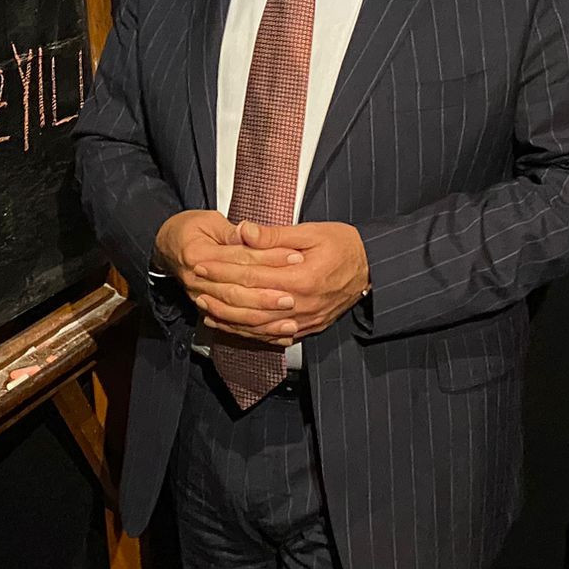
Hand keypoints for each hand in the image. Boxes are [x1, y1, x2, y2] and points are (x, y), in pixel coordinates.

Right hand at [156, 209, 300, 344]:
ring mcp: (201, 299)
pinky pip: (232, 326)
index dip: (269, 257)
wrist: (167, 246)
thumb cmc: (190, 229)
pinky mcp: (207, 310)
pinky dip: (255, 333)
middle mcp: (197, 282)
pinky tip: (275, 336)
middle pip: (237, 292)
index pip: (240, 258)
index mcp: (198, 255)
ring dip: (264, 320)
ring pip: (236, 314)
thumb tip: (251, 234)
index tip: (295, 257)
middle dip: (267, 296)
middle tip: (293, 297)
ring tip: (290, 322)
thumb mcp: (209, 221)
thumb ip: (232, 232)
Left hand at [193, 221, 369, 337]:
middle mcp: (301, 305)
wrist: (373, 270)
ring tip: (205, 306)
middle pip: (251, 305)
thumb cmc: (344, 246)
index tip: (202, 263)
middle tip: (196, 285)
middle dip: (220, 296)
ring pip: (259, 327)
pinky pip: (272, 337)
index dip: (223, 270)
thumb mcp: (311, 232)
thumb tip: (245, 231)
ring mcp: (305, 321)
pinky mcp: (307, 329)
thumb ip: (275, 236)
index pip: (252, 276)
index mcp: (302, 278)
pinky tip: (229, 326)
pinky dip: (248, 333)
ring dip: (229, 318)